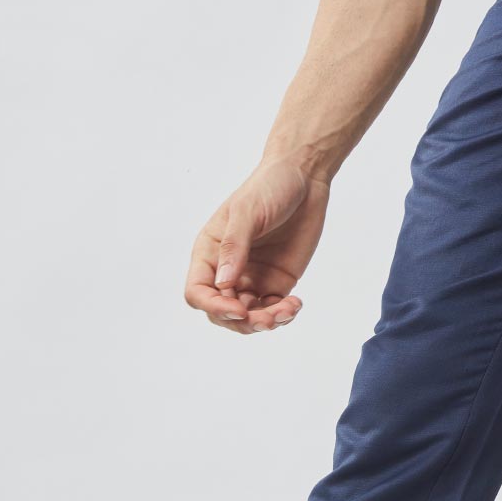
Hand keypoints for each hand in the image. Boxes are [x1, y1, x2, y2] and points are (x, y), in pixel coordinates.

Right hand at [185, 157, 329, 333]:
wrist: (304, 178)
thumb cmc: (269, 186)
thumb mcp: (247, 211)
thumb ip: (235, 246)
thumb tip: (223, 283)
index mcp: (209, 252)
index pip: (198, 292)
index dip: (213, 307)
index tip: (238, 309)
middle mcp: (226, 269)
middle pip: (221, 312)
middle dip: (241, 321)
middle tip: (267, 318)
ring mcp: (251, 278)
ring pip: (248, 317)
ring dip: (265, 322)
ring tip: (287, 311)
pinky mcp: (276, 282)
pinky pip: (273, 310)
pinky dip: (283, 315)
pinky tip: (295, 304)